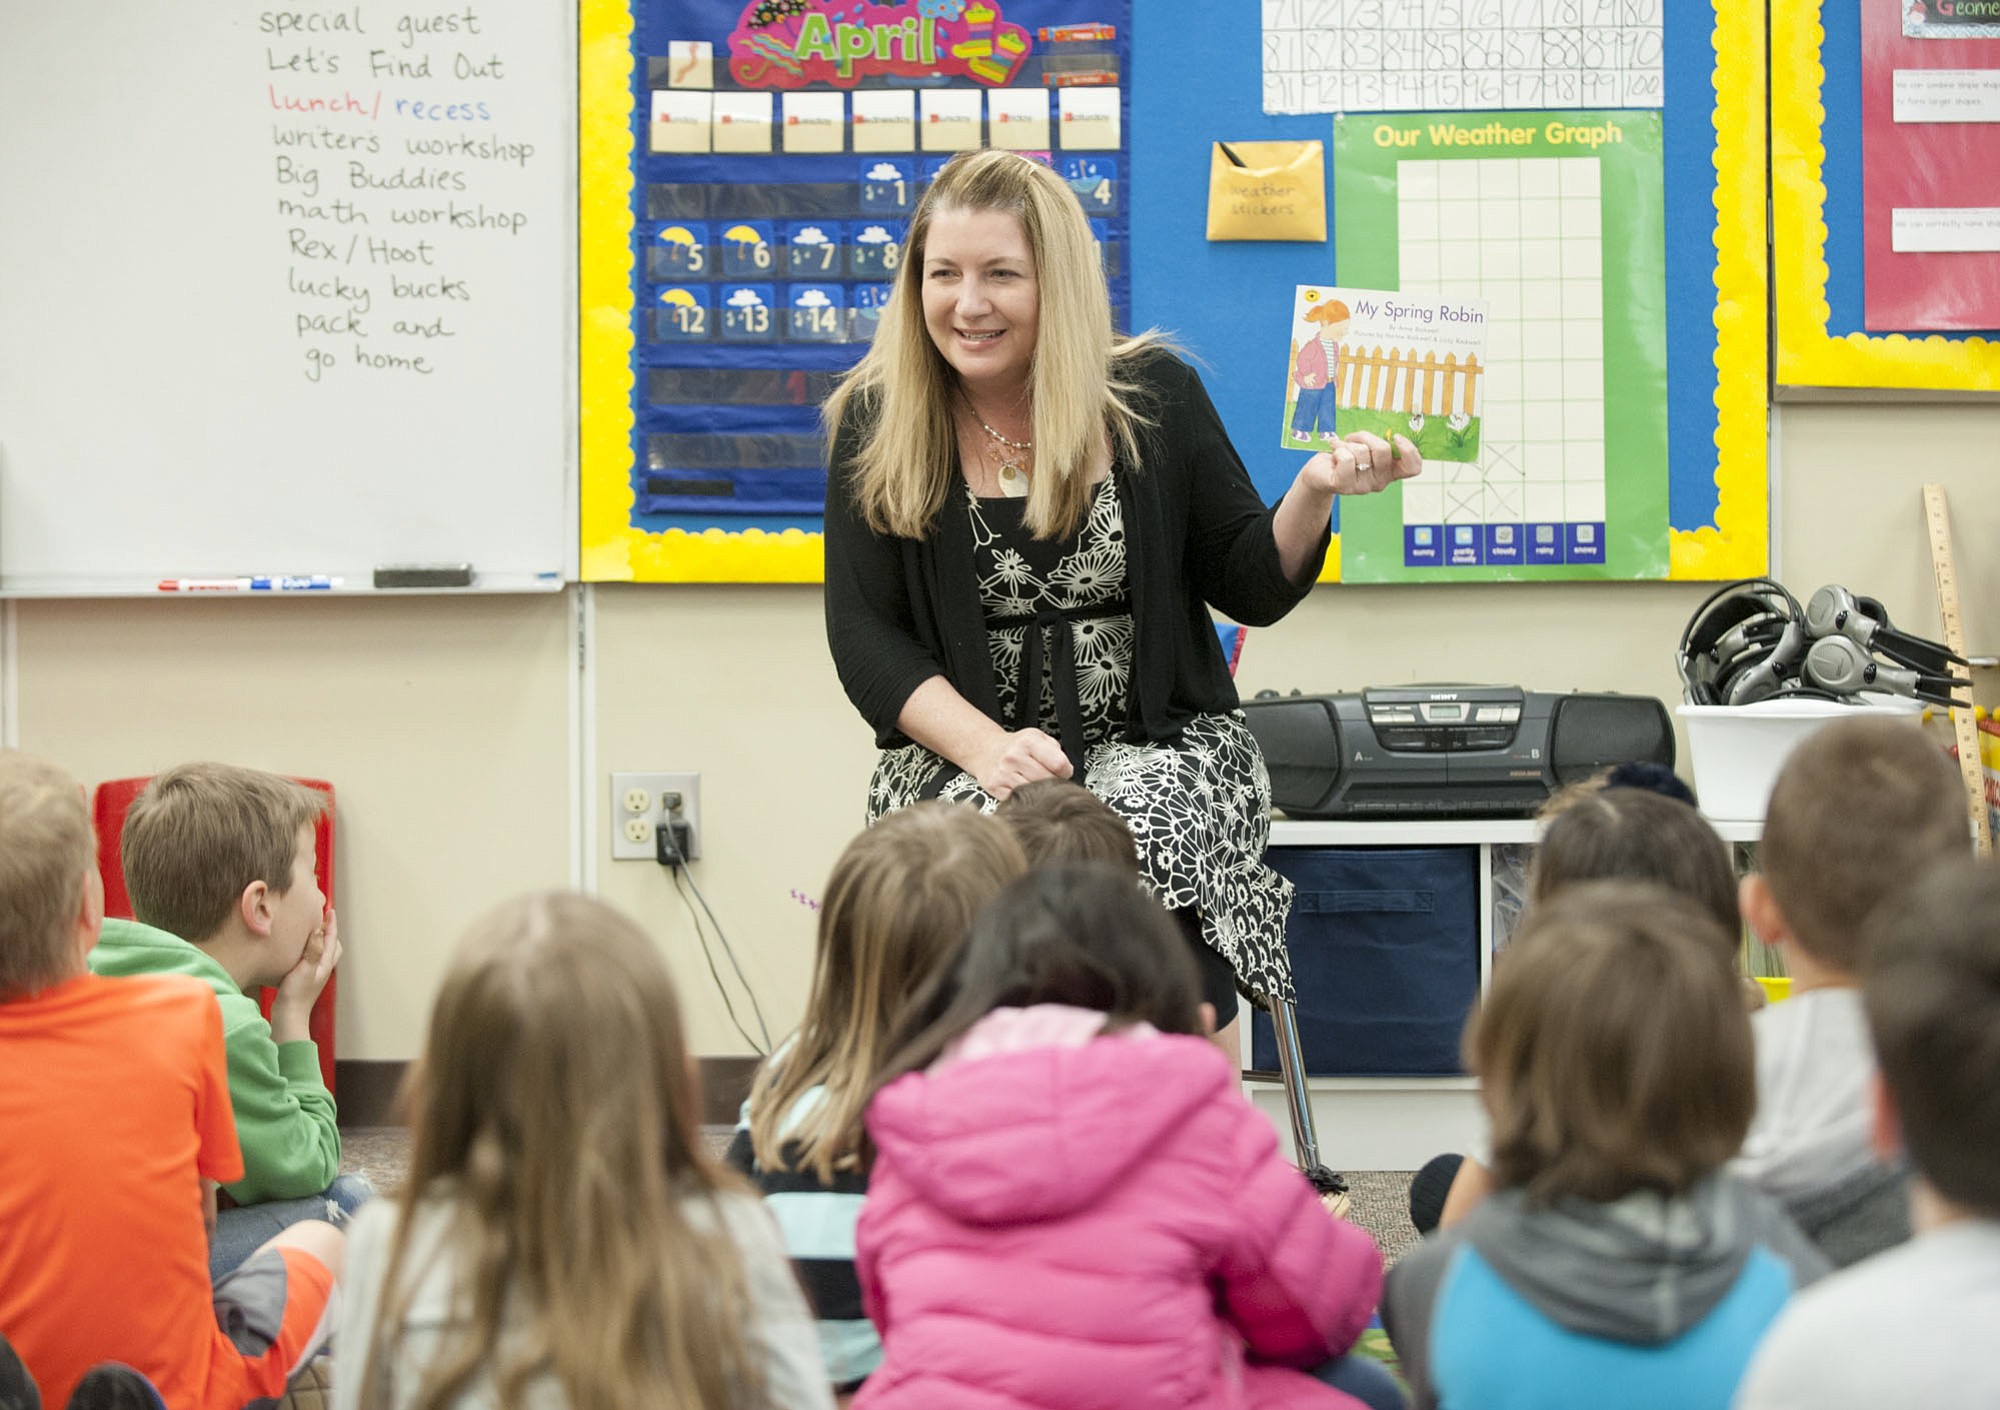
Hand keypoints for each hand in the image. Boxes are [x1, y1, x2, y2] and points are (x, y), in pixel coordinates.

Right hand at [272, 907, 339, 1041]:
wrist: (288, 1017)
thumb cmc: (296, 994)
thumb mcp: (304, 969)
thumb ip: (313, 950)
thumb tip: (319, 930)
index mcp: (325, 964)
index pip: (331, 939)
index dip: (331, 924)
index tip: (330, 911)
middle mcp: (321, 969)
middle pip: (331, 946)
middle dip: (329, 932)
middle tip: (322, 920)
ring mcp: (313, 975)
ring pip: (320, 953)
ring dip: (318, 941)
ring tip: (310, 931)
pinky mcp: (303, 980)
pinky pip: (310, 960)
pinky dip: (308, 951)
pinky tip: (295, 952)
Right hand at [972, 727, 1070, 799]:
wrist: (986, 750)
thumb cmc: (1015, 746)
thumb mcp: (1037, 737)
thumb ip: (1056, 751)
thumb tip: (1066, 771)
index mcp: (1028, 741)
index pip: (1059, 764)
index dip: (1065, 771)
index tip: (1063, 772)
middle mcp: (1014, 757)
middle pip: (1047, 781)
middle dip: (1053, 783)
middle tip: (1049, 780)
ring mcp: (1003, 773)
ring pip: (1033, 792)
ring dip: (1039, 792)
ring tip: (1035, 783)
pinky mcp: (995, 787)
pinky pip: (1018, 799)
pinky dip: (1024, 798)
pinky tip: (1023, 789)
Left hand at [1299, 431, 1421, 496]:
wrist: (1318, 472)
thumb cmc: (1344, 456)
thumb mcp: (1366, 448)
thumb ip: (1378, 442)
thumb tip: (1388, 431)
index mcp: (1390, 471)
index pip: (1413, 468)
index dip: (1410, 451)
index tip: (1396, 437)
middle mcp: (1379, 481)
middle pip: (1383, 450)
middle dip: (1366, 436)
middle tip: (1353, 438)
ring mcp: (1362, 486)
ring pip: (1362, 451)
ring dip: (1348, 443)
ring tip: (1340, 448)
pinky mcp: (1344, 485)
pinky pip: (1347, 458)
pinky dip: (1338, 450)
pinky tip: (1333, 454)